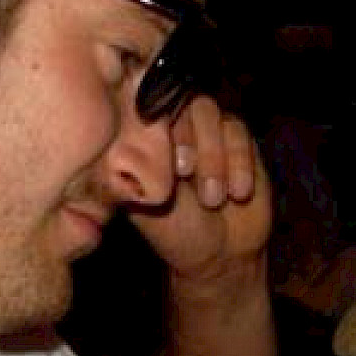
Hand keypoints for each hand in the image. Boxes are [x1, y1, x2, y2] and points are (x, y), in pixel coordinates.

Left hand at [128, 96, 271, 291]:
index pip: (145, 102)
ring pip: (210, 112)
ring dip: (213, 155)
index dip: (155, 120)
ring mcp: (208, 130)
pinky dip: (239, 162)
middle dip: (187, 140)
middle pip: (180, 101)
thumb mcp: (142, 203)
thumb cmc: (174, 230)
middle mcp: (176, 126)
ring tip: (211, 198)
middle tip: (185, 173)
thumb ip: (129, 170)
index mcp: (147, 138)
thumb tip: (116, 142)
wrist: (218, 254)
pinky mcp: (239, 141)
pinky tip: (237, 193)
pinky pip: (239, 131)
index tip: (161, 156)